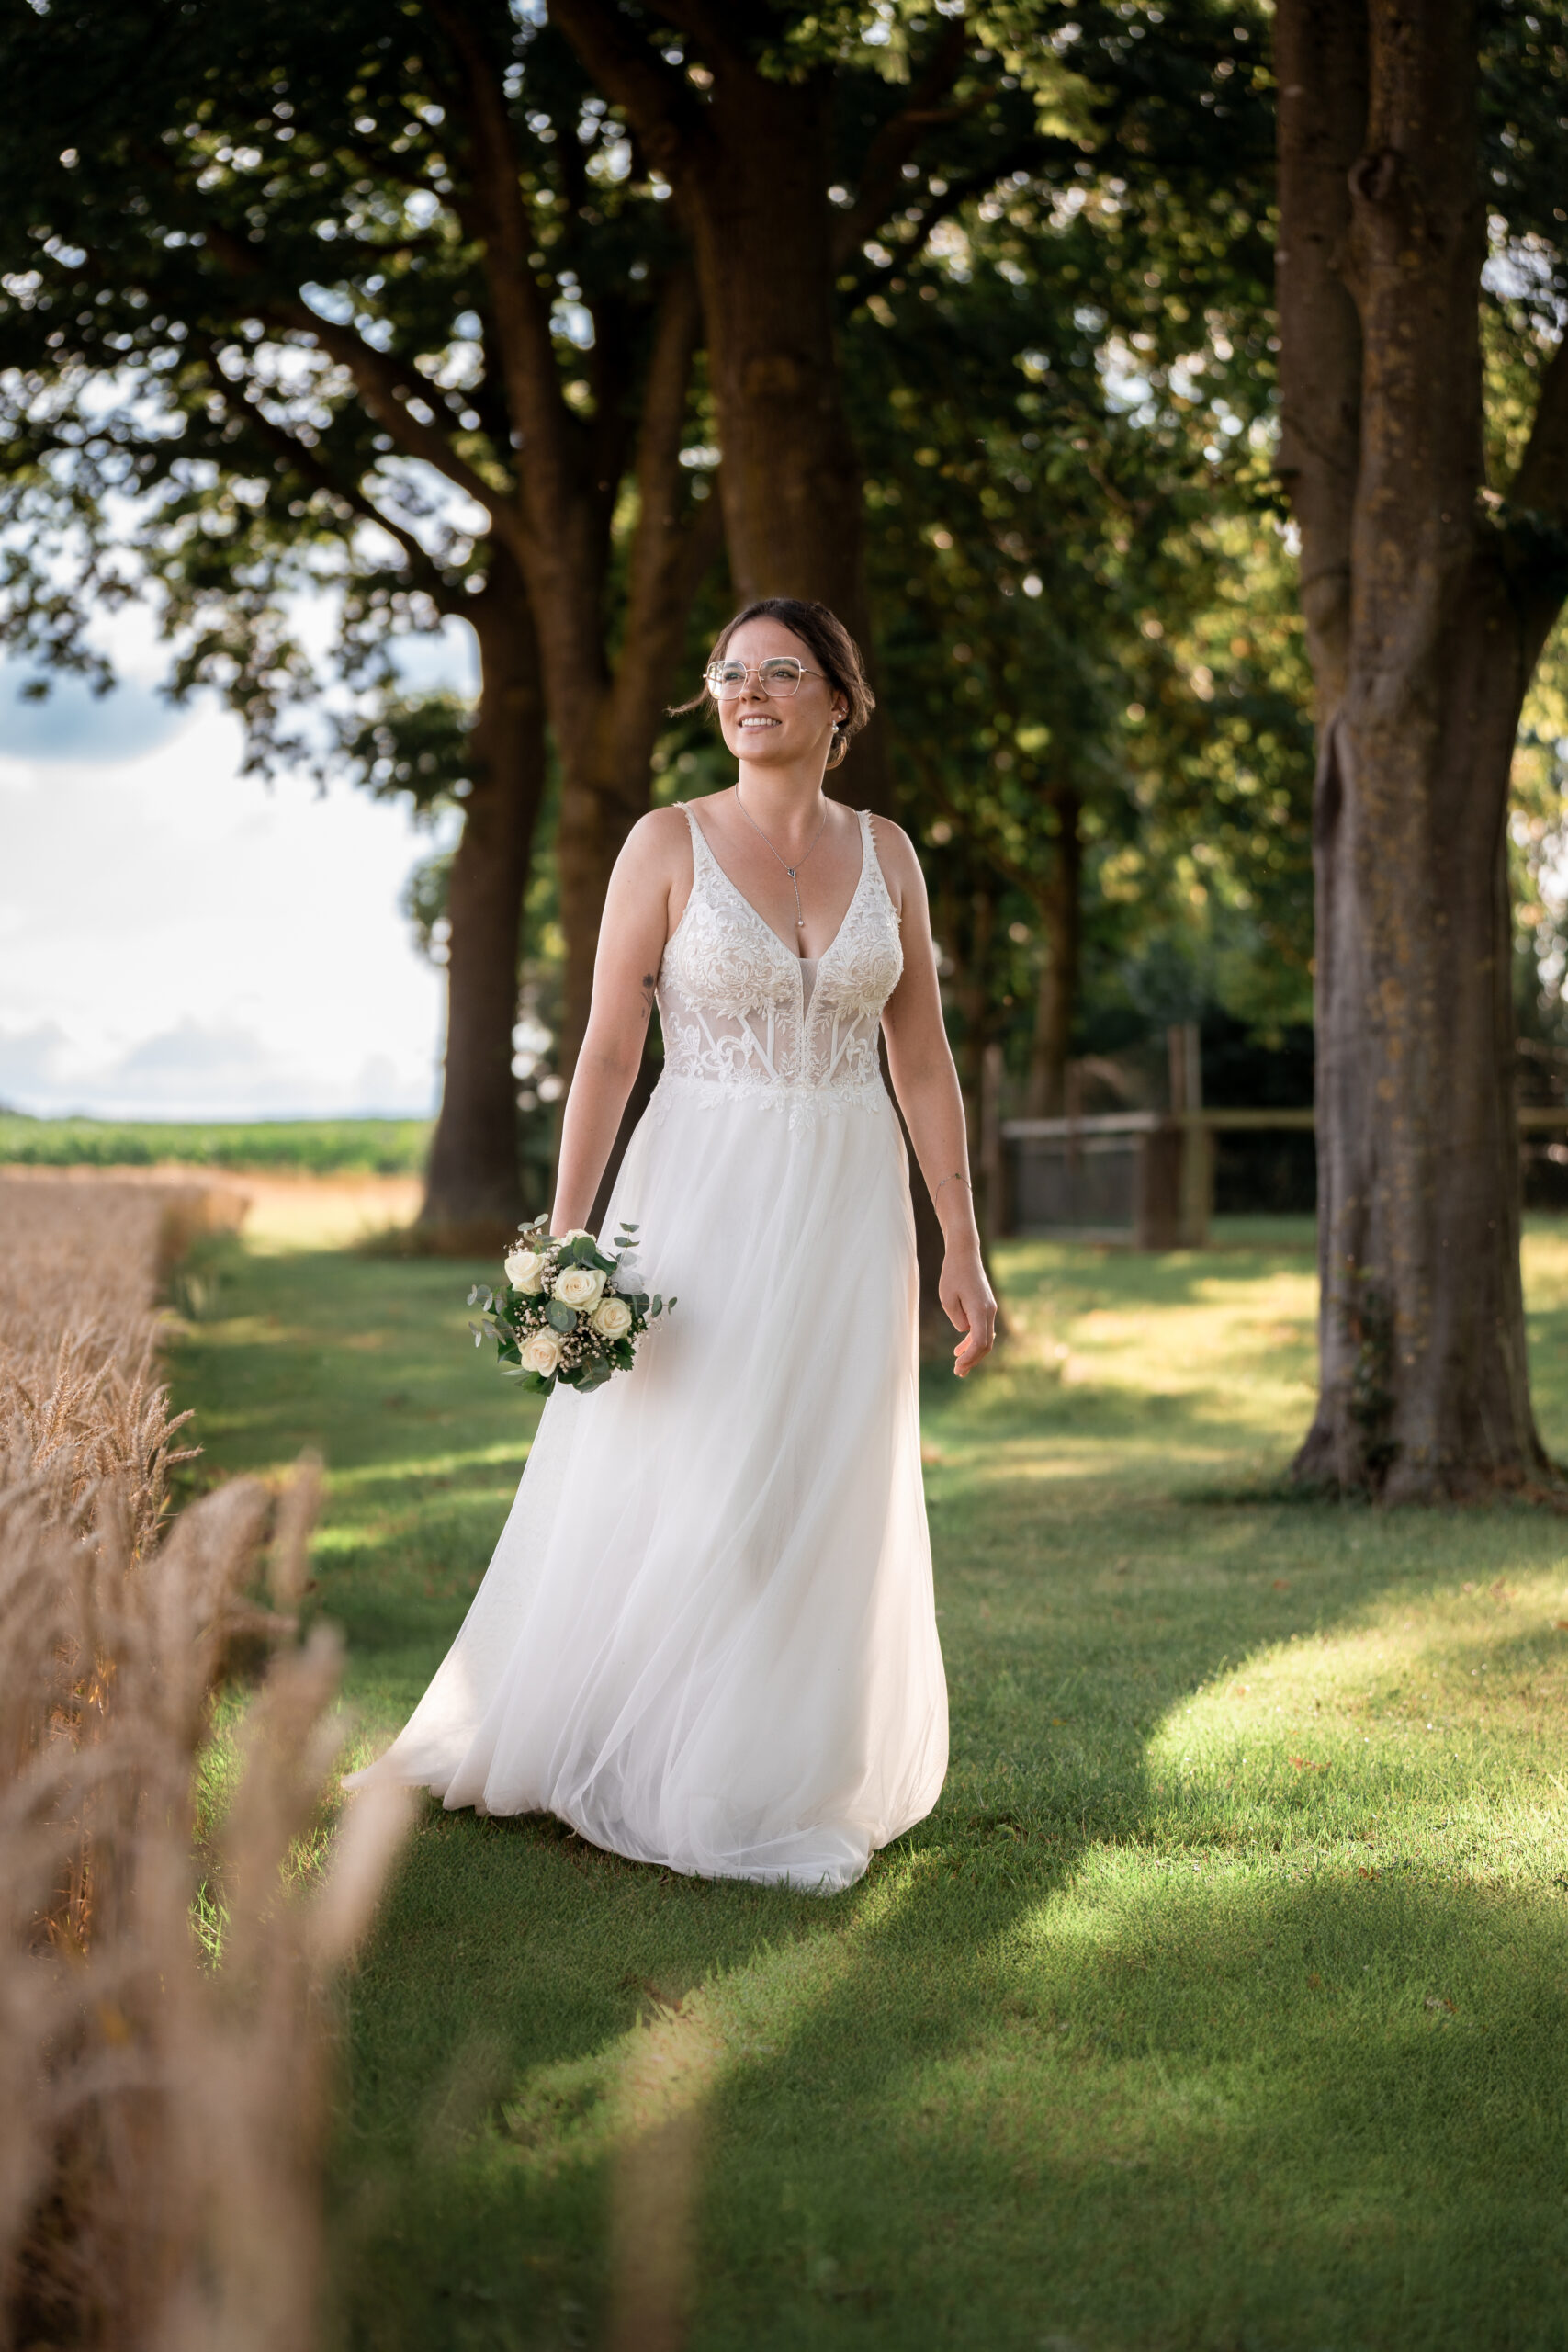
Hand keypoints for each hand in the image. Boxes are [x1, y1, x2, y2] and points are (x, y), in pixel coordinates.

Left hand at [939, 1241, 995, 1377]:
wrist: (964, 1254)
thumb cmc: (952, 1273)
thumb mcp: (947, 1298)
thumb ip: (957, 1319)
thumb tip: (964, 1332)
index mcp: (980, 1310)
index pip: (980, 1342)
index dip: (970, 1358)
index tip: (957, 1366)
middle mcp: (989, 1311)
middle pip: (986, 1344)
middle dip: (972, 1360)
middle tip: (957, 1372)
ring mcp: (989, 1309)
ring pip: (985, 1338)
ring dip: (973, 1353)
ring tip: (959, 1367)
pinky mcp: (985, 1306)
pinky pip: (982, 1329)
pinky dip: (973, 1341)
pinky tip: (959, 1350)